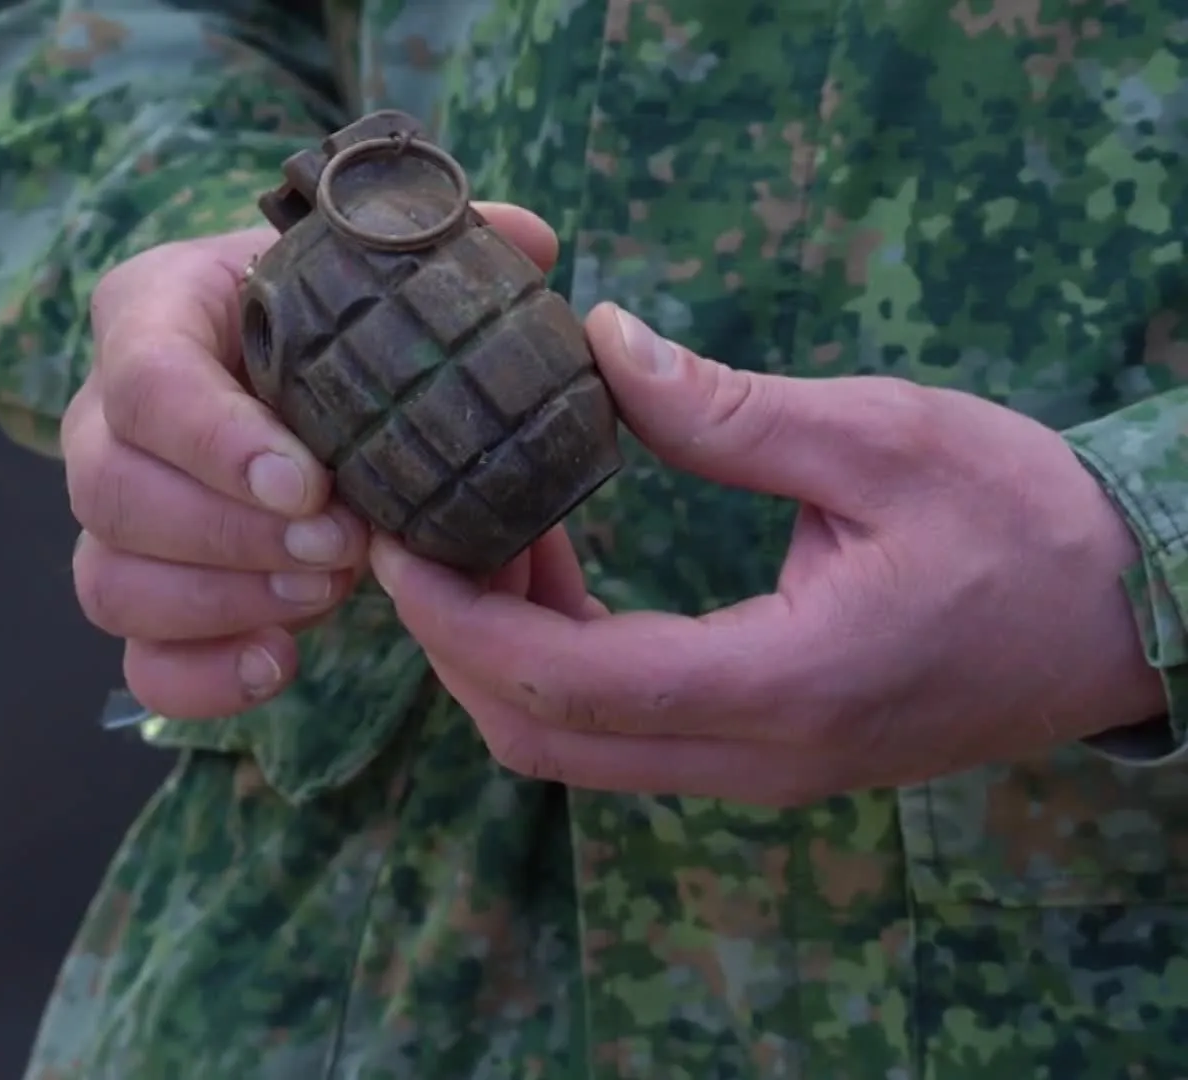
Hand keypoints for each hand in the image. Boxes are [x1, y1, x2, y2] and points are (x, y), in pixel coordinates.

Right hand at [66, 205, 560, 718]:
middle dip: (232, 534)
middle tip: (340, 547)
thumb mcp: (369, 266)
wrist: (295, 377)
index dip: (217, 442)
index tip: (308, 483)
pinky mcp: (140, 596)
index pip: (146, 379)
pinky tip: (281, 662)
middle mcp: (104, 418)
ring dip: (223, 601)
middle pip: (111, 492)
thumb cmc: (328, 315)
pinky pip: (138, 660)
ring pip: (110, 582)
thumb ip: (436, 248)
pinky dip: (202, 677)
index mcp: (151, 312)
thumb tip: (529, 243)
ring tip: (324, 594)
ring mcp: (112, 518)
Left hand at [369, 304, 1167, 804]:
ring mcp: (757, 770)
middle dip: (453, 640)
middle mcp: (755, 756)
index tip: (391, 541)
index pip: (566, 686)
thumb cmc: (1025, 521)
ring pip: (571, 746)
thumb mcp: (884, 438)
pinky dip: (558, 661)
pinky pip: (619, 731)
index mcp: (782, 684)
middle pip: (539, 737)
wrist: (1129, 614)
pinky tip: (556, 561)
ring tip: (487, 526)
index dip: (454, 621)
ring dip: (501, 651)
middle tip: (416, 525)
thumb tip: (596, 344)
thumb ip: (725, 410)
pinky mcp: (761, 755)